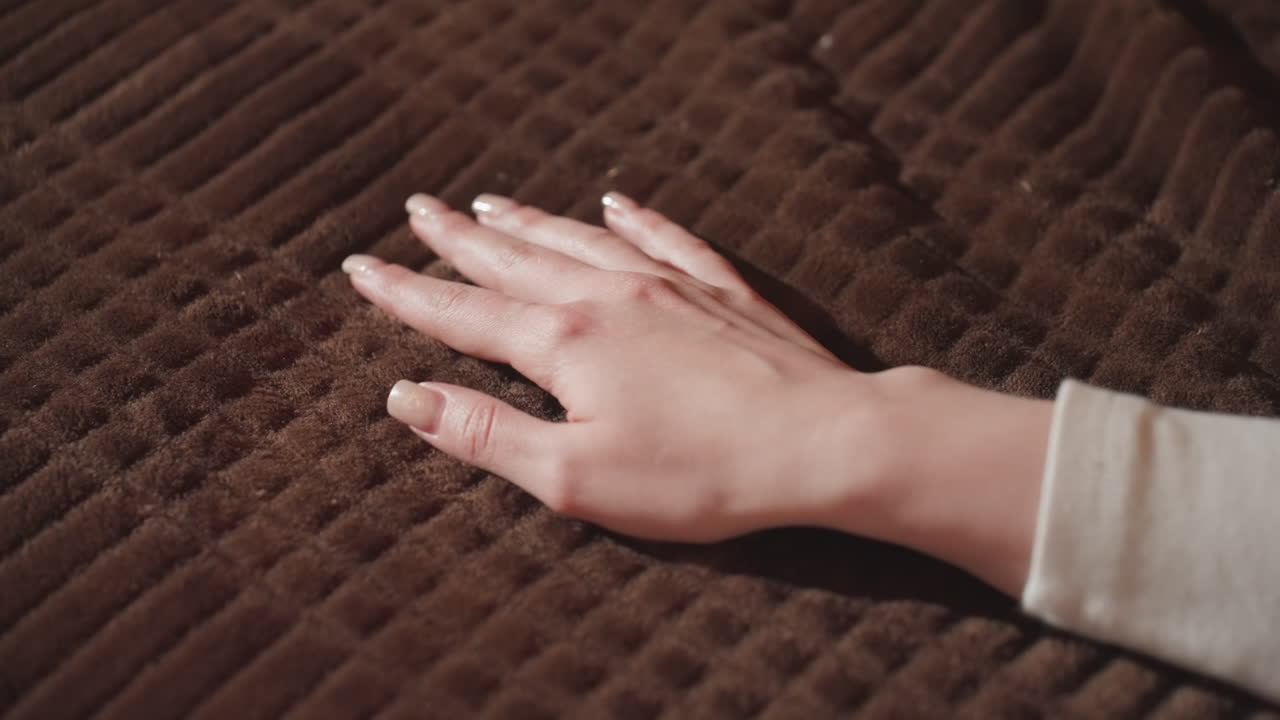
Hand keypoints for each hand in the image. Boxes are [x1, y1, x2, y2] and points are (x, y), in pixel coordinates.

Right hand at [343, 191, 886, 542]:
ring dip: (529, 222)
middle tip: (417, 209)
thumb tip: (407, 398)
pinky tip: (616, 202)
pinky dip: (634, 217)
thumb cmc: (697, 474)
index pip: (463, 313)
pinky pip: (665, 237)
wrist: (820, 442)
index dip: (406, 293)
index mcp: (564, 343)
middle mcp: (608, 297)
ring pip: (580, 239)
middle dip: (458, 240)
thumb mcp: (573, 477)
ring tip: (489, 203)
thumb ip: (487, 434)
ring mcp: (668, 286)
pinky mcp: (720, 292)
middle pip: (514, 259)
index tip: (360, 268)